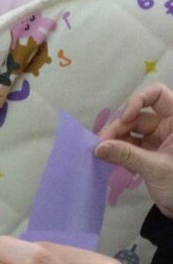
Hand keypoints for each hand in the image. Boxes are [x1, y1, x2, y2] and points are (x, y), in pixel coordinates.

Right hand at [95, 82, 172, 217]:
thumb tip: (98, 148)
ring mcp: (159, 139)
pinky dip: (119, 151)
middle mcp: (169, 125)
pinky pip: (131, 146)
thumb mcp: (156, 168)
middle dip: (119, 127)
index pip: (157, 95)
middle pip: (138, 115)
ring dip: (115, 140)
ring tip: (101, 154)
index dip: (138, 101)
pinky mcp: (151, 154)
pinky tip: (109, 160)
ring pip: (132, 131)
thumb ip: (127, 155)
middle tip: (101, 145)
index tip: (125, 119)